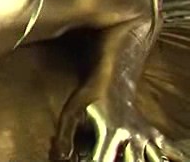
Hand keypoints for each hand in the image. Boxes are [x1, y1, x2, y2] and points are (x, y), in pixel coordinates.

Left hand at [52, 86, 186, 160]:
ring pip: (154, 160)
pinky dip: (171, 158)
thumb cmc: (89, 96)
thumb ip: (64, 138)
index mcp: (109, 132)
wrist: (114, 77)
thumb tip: (60, 159)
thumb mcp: (70, 113)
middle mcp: (130, 137)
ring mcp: (144, 136)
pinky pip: (167, 150)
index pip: (103, 160)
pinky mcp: (152, 135)